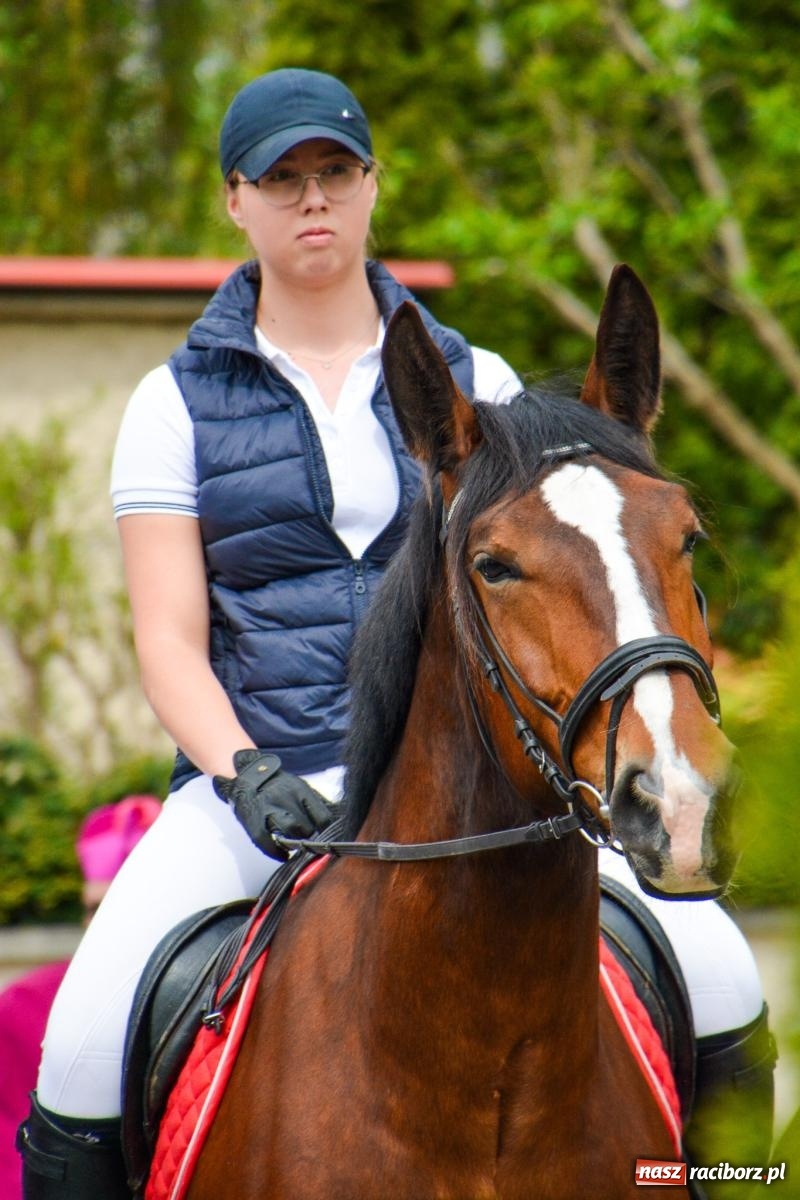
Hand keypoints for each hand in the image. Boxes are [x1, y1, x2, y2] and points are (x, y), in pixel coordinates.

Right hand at [213, 750, 335, 859]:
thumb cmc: (277, 786)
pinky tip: (284, 856)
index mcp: (300, 789)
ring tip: (296, 846)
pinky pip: (266, 842)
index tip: (324, 835)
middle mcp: (285, 798)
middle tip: (308, 840)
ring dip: (296, 843)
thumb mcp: (299, 787)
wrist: (247, 776)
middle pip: (307, 826)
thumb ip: (315, 803)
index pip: (322, 816)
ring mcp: (268, 810)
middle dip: (309, 836)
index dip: (325, 830)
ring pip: (290, 830)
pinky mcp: (253, 821)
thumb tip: (336, 821)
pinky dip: (276, 852)